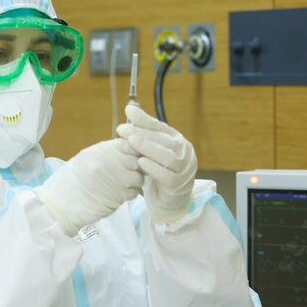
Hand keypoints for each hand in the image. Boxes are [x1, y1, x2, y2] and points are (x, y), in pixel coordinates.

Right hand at [35, 138, 143, 235]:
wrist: (59, 205)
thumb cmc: (69, 183)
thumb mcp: (85, 159)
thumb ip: (106, 154)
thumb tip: (125, 151)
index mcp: (101, 151)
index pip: (129, 144)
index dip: (132, 152)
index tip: (129, 158)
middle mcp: (111, 162)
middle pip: (137, 161)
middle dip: (136, 167)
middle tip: (128, 173)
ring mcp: (116, 179)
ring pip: (139, 178)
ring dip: (134, 182)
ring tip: (122, 186)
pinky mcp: (118, 197)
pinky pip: (133, 192)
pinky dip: (129, 194)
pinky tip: (118, 196)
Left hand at [116, 104, 196, 222]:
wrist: (171, 198)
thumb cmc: (159, 170)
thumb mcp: (151, 149)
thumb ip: (143, 131)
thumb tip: (129, 108)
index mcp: (177, 140)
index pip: (161, 127)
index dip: (144, 120)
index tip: (128, 112)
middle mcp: (184, 152)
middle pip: (164, 141)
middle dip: (142, 133)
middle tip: (123, 129)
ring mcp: (184, 169)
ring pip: (168, 157)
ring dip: (148, 148)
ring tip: (131, 142)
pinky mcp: (178, 185)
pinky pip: (167, 175)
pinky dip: (154, 168)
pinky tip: (141, 162)